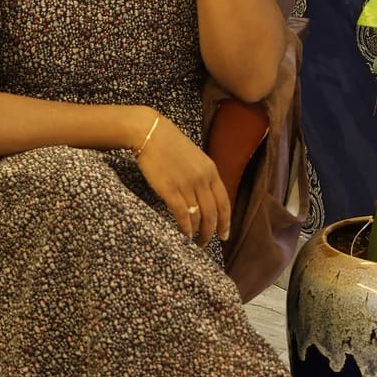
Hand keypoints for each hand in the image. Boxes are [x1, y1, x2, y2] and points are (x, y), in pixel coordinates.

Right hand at [133, 113, 230, 246]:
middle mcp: (202, 179)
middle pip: (212, 213)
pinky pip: (183, 214)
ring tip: (194, 241)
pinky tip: (184, 234)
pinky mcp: (170, 189)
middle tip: (206, 243)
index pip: (224, 202)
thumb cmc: (170, 144)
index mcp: (211, 170)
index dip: (226, 222)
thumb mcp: (195, 157)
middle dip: (211, 231)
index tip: (224, 235)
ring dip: (197, 232)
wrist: (151, 134)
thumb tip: (206, 198)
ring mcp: (187, 185)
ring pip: (198, 216)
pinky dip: (185, 227)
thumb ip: (203, 176)